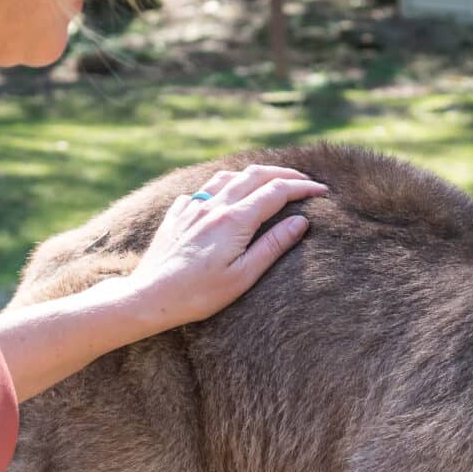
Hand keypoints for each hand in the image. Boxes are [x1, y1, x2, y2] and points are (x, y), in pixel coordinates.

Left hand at [126, 165, 326, 331]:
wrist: (149, 297)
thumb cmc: (198, 294)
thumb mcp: (243, 276)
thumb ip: (272, 246)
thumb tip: (300, 222)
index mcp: (234, 220)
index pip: (277, 191)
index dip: (303, 188)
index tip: (322, 191)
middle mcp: (214, 205)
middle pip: (256, 174)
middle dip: (285, 174)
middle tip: (305, 182)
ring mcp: (193, 206)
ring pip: (230, 175)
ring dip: (255, 174)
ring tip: (271, 181)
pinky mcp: (178, 213)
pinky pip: (206, 188)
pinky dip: (226, 185)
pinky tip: (228, 196)